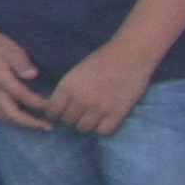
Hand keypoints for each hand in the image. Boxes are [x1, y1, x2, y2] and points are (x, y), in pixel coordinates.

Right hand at [0, 24, 52, 128]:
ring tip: (36, 126)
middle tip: (48, 126)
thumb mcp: (9, 48)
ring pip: (2, 117)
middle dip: (30, 123)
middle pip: (11, 114)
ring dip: (20, 124)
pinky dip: (10, 120)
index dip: (39, 103)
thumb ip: (21, 62)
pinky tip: (19, 119)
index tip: (53, 106)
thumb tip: (33, 75)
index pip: (22, 96)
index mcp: (0, 80)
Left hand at [44, 38, 158, 134]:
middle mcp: (81, 99)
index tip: (61, 112)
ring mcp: (99, 108)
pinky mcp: (117, 113)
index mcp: (68, 86)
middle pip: (68, 121)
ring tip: (93, 114)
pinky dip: (102, 127)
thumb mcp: (77, 72)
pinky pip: (103, 131)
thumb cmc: (103, 59)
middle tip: (80, 111)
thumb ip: (67, 90)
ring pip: (84, 128)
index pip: (52, 112)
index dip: (56, 113)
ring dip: (87, 123)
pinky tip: (105, 118)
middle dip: (72, 117)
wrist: (131, 54)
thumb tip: (56, 106)